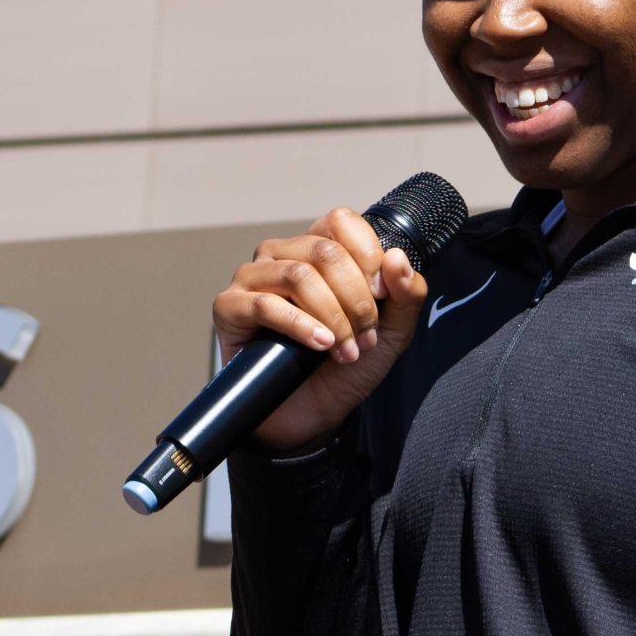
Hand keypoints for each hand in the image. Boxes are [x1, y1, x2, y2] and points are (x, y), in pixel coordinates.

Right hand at [212, 207, 431, 449]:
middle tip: (366, 338)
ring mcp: (252, 278)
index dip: (368, 256)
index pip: (341, 221)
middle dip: (355, 299)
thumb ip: (406, 294)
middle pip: (325, 251)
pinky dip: (300, 325)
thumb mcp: (392, 331)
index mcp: (318, 248)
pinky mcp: (229, 307)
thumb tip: (396, 257)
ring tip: (345, 350)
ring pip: (298, 275)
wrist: (312, 414)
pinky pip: (264, 303)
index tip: (383, 298)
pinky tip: (319, 345)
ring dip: (332, 316)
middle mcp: (282, 254)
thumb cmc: (347, 367)